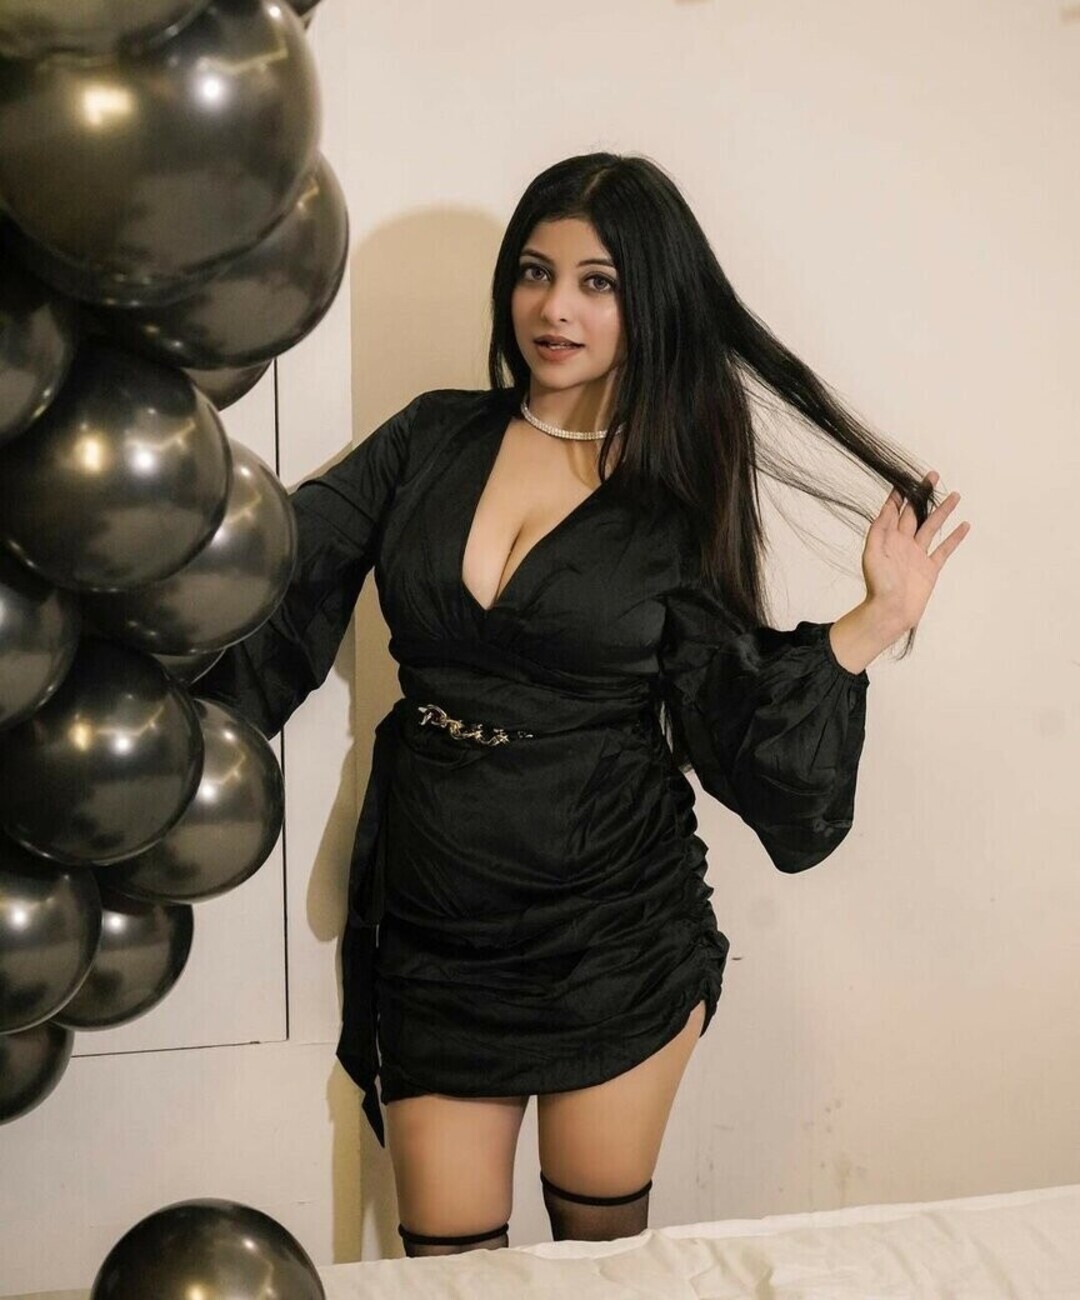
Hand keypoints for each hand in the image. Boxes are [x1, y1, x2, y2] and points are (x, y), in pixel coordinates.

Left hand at [861, 470, 970, 634]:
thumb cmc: (878, 586)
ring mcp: (918, 555)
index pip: (894, 511)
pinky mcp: (930, 568)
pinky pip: (945, 549)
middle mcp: (903, 544)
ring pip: (933, 527)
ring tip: (954, 495)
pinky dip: (955, 537)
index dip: (899, 495)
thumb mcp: (872, 554)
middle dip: (923, 495)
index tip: (906, 478)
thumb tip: (887, 508)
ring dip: (943, 511)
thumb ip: (879, 530)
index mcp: (887, 539)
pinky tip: (964, 525)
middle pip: (915, 513)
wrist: (890, 612)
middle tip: (932, 476)